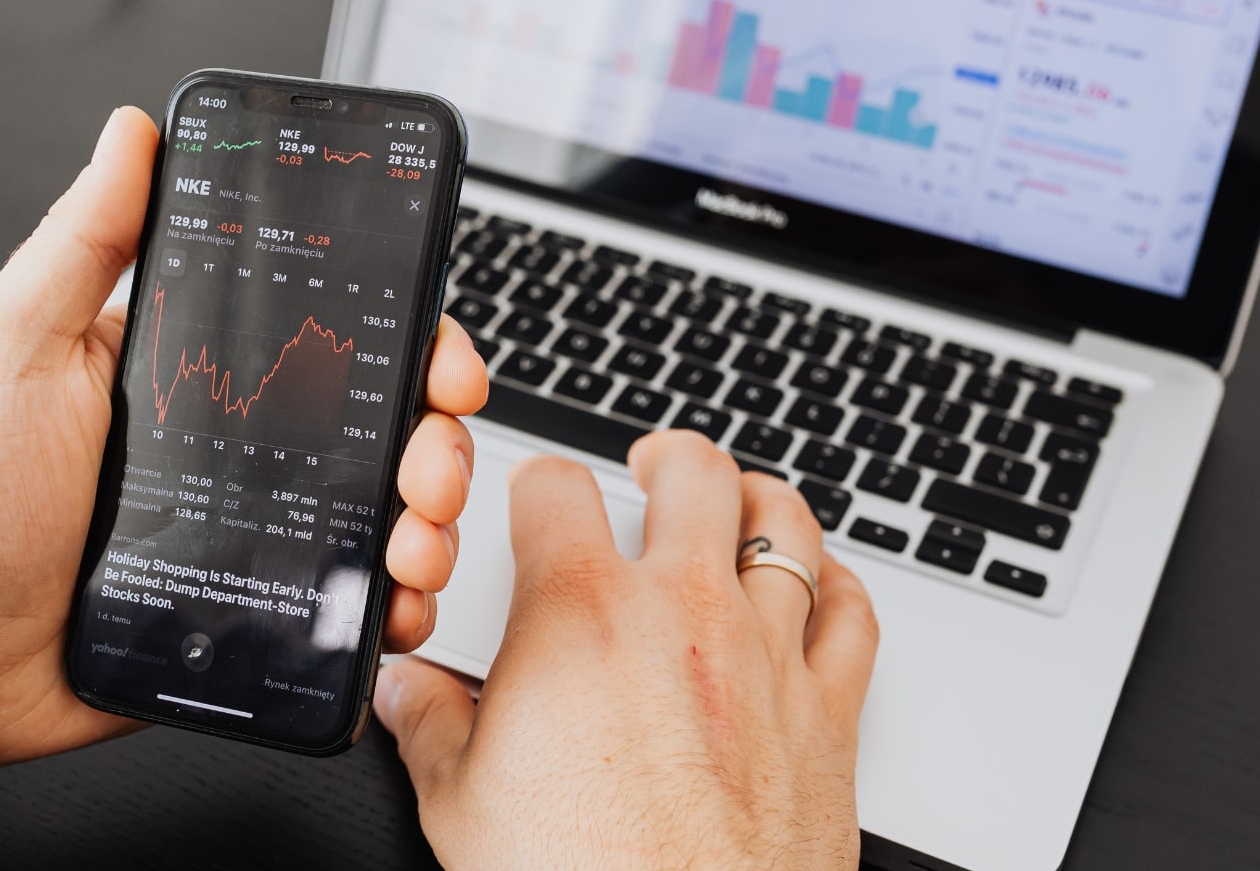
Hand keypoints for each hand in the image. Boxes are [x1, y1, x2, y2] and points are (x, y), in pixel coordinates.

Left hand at [0, 107, 487, 771]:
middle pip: (382, 419)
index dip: (400, 328)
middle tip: (428, 456)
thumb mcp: (12, 346)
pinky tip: (396, 597)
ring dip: (432, 516)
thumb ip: (82, 240)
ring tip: (412, 536)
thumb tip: (132, 132)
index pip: (326, 327)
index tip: (434, 346)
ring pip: (386, 509)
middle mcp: (241, 444)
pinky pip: (354, 602)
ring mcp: (256, 528)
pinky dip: (398, 600)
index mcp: (196, 368)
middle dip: (436, 432)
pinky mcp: (261, 608)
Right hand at [373, 431, 877, 868]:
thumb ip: (430, 724)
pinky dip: (840, 584)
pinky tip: (824, 585)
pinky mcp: (828, 712)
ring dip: (758, 499)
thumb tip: (406, 692)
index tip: (538, 497)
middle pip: (693, 473)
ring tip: (739, 499)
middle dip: (668, 457)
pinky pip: (853, 615)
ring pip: (784, 526)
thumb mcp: (461, 802)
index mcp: (580, 613)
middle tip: (653, 464)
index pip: (555, 487)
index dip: (538, 481)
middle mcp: (682, 611)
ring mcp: (765, 655)